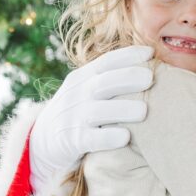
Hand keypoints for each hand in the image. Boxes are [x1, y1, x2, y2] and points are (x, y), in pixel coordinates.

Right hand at [29, 45, 153, 190]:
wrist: (42, 141)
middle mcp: (77, 94)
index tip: (151, 53)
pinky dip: (108, 137)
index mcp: (83, 78)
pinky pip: (91, 139)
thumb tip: (152, 70)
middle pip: (103, 82)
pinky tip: (125, 137)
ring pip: (98, 111)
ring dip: (122, 110)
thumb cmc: (78, 112)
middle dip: (128, 78)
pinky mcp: (72, 141)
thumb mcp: (87, 90)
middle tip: (151, 78)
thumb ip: (111, 80)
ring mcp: (72, 118)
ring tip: (144, 111)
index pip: (106, 62)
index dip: (128, 56)